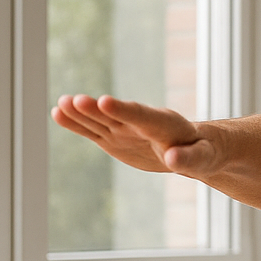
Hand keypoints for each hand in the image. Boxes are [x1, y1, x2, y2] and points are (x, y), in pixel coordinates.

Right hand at [53, 94, 216, 175]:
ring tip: (61, 104)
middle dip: (97, 110)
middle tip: (75, 101)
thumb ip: (189, 158)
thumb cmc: (202, 153)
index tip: (106, 102)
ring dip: (80, 113)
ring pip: (100, 121)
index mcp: (164, 123)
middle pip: (116, 116)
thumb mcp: (202, 158)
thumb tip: (174, 160)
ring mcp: (124, 129)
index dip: (124, 110)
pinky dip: (77, 124)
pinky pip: (93, 131)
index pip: (142, 116)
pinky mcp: (113, 138)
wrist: (191, 148)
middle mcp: (139, 122)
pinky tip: (58, 113)